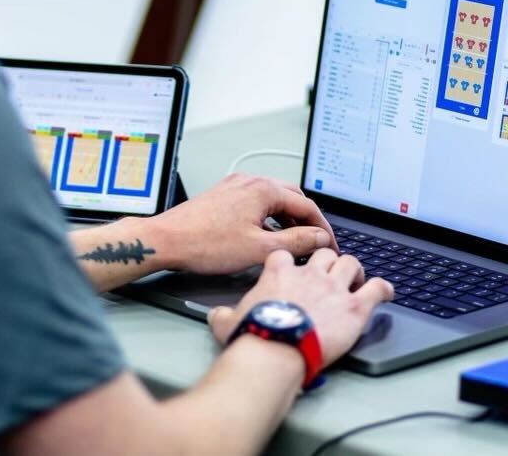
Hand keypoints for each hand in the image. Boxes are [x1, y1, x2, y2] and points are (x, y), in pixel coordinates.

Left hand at [150, 173, 337, 274]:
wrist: (167, 240)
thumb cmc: (205, 244)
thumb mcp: (259, 248)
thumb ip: (296, 242)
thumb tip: (319, 238)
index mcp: (263, 189)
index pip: (307, 206)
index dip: (323, 229)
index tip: (331, 246)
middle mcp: (250, 181)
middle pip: (292, 198)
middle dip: (307, 221)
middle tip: (317, 244)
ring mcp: (235, 186)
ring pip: (273, 200)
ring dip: (288, 220)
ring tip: (294, 243)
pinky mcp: (223, 195)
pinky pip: (256, 202)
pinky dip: (268, 218)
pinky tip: (266, 236)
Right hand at [208, 248, 393, 366]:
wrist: (276, 350)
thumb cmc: (253, 335)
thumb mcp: (227, 321)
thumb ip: (225, 314)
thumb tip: (217, 316)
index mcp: (278, 272)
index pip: (286, 253)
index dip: (291, 260)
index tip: (293, 267)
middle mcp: (308, 274)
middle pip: (324, 253)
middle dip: (328, 260)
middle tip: (329, 273)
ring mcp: (333, 288)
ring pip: (350, 262)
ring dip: (354, 270)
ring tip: (355, 280)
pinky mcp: (354, 308)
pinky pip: (376, 289)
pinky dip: (384, 288)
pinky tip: (386, 291)